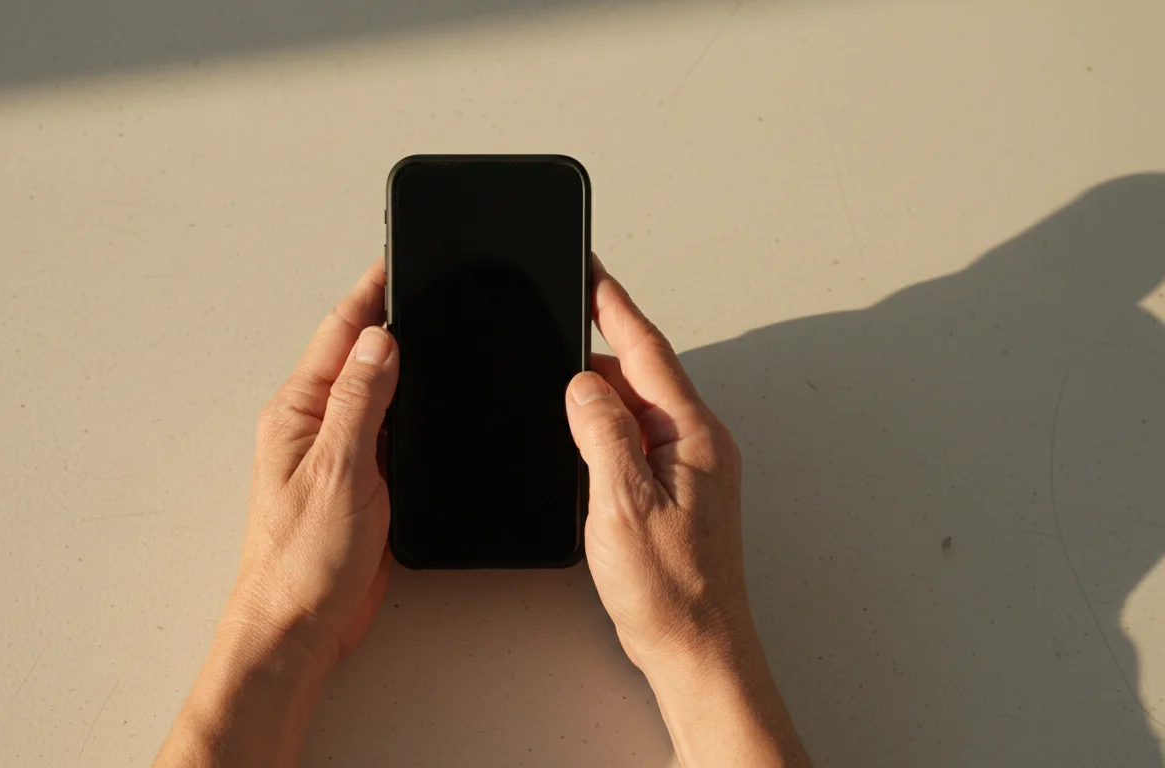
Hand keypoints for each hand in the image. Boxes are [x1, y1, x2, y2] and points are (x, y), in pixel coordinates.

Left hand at [231, 257, 395, 664]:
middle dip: (387, 318)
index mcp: (299, 411)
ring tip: (424, 326)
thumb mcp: (337, 468)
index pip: (339, 334)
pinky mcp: (361, 483)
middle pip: (356, 356)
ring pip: (374, 392)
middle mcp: (315, 426)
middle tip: (417, 280)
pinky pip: (387, 430)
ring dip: (398, 363)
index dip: (370, 295)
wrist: (302, 626)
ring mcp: (338, 454)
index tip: (395, 261)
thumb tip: (379, 341)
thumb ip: (360, 401)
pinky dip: (406, 409)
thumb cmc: (301, 560)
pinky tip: (423, 402)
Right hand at [566, 256, 809, 765]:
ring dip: (599, 397)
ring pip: (637, 409)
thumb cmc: (671, 589)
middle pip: (642, 374)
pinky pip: (638, 439)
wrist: (698, 649)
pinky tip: (581, 442)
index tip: (591, 269)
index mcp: (692, 434)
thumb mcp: (622, 501)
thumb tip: (584, 384)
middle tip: (556, 326)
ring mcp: (690, 468)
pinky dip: (606, 430)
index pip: (648, 349)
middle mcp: (698, 443)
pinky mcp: (678, 491)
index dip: (615, 306)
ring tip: (559, 395)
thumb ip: (603, 432)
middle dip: (598, 350)